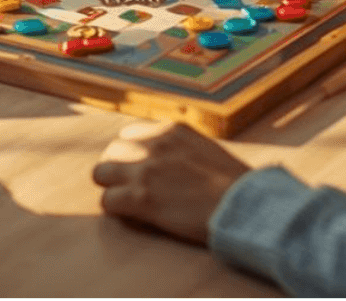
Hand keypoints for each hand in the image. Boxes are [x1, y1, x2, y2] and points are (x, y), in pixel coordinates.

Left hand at [91, 121, 249, 244]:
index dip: (132, 154)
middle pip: (112, 150)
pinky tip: (131, 216)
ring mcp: (144, 169)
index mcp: (172, 129)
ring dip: (111, 187)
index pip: (131, 133)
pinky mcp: (140, 198)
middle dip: (118, 168)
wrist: (244, 205)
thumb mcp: (206, 149)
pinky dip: (115, 210)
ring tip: (126, 202)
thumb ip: (181, 148)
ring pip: (101, 173)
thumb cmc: (233, 184)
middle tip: (130, 188)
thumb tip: (168, 160)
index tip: (139, 169)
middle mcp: (154, 143)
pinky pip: (106, 201)